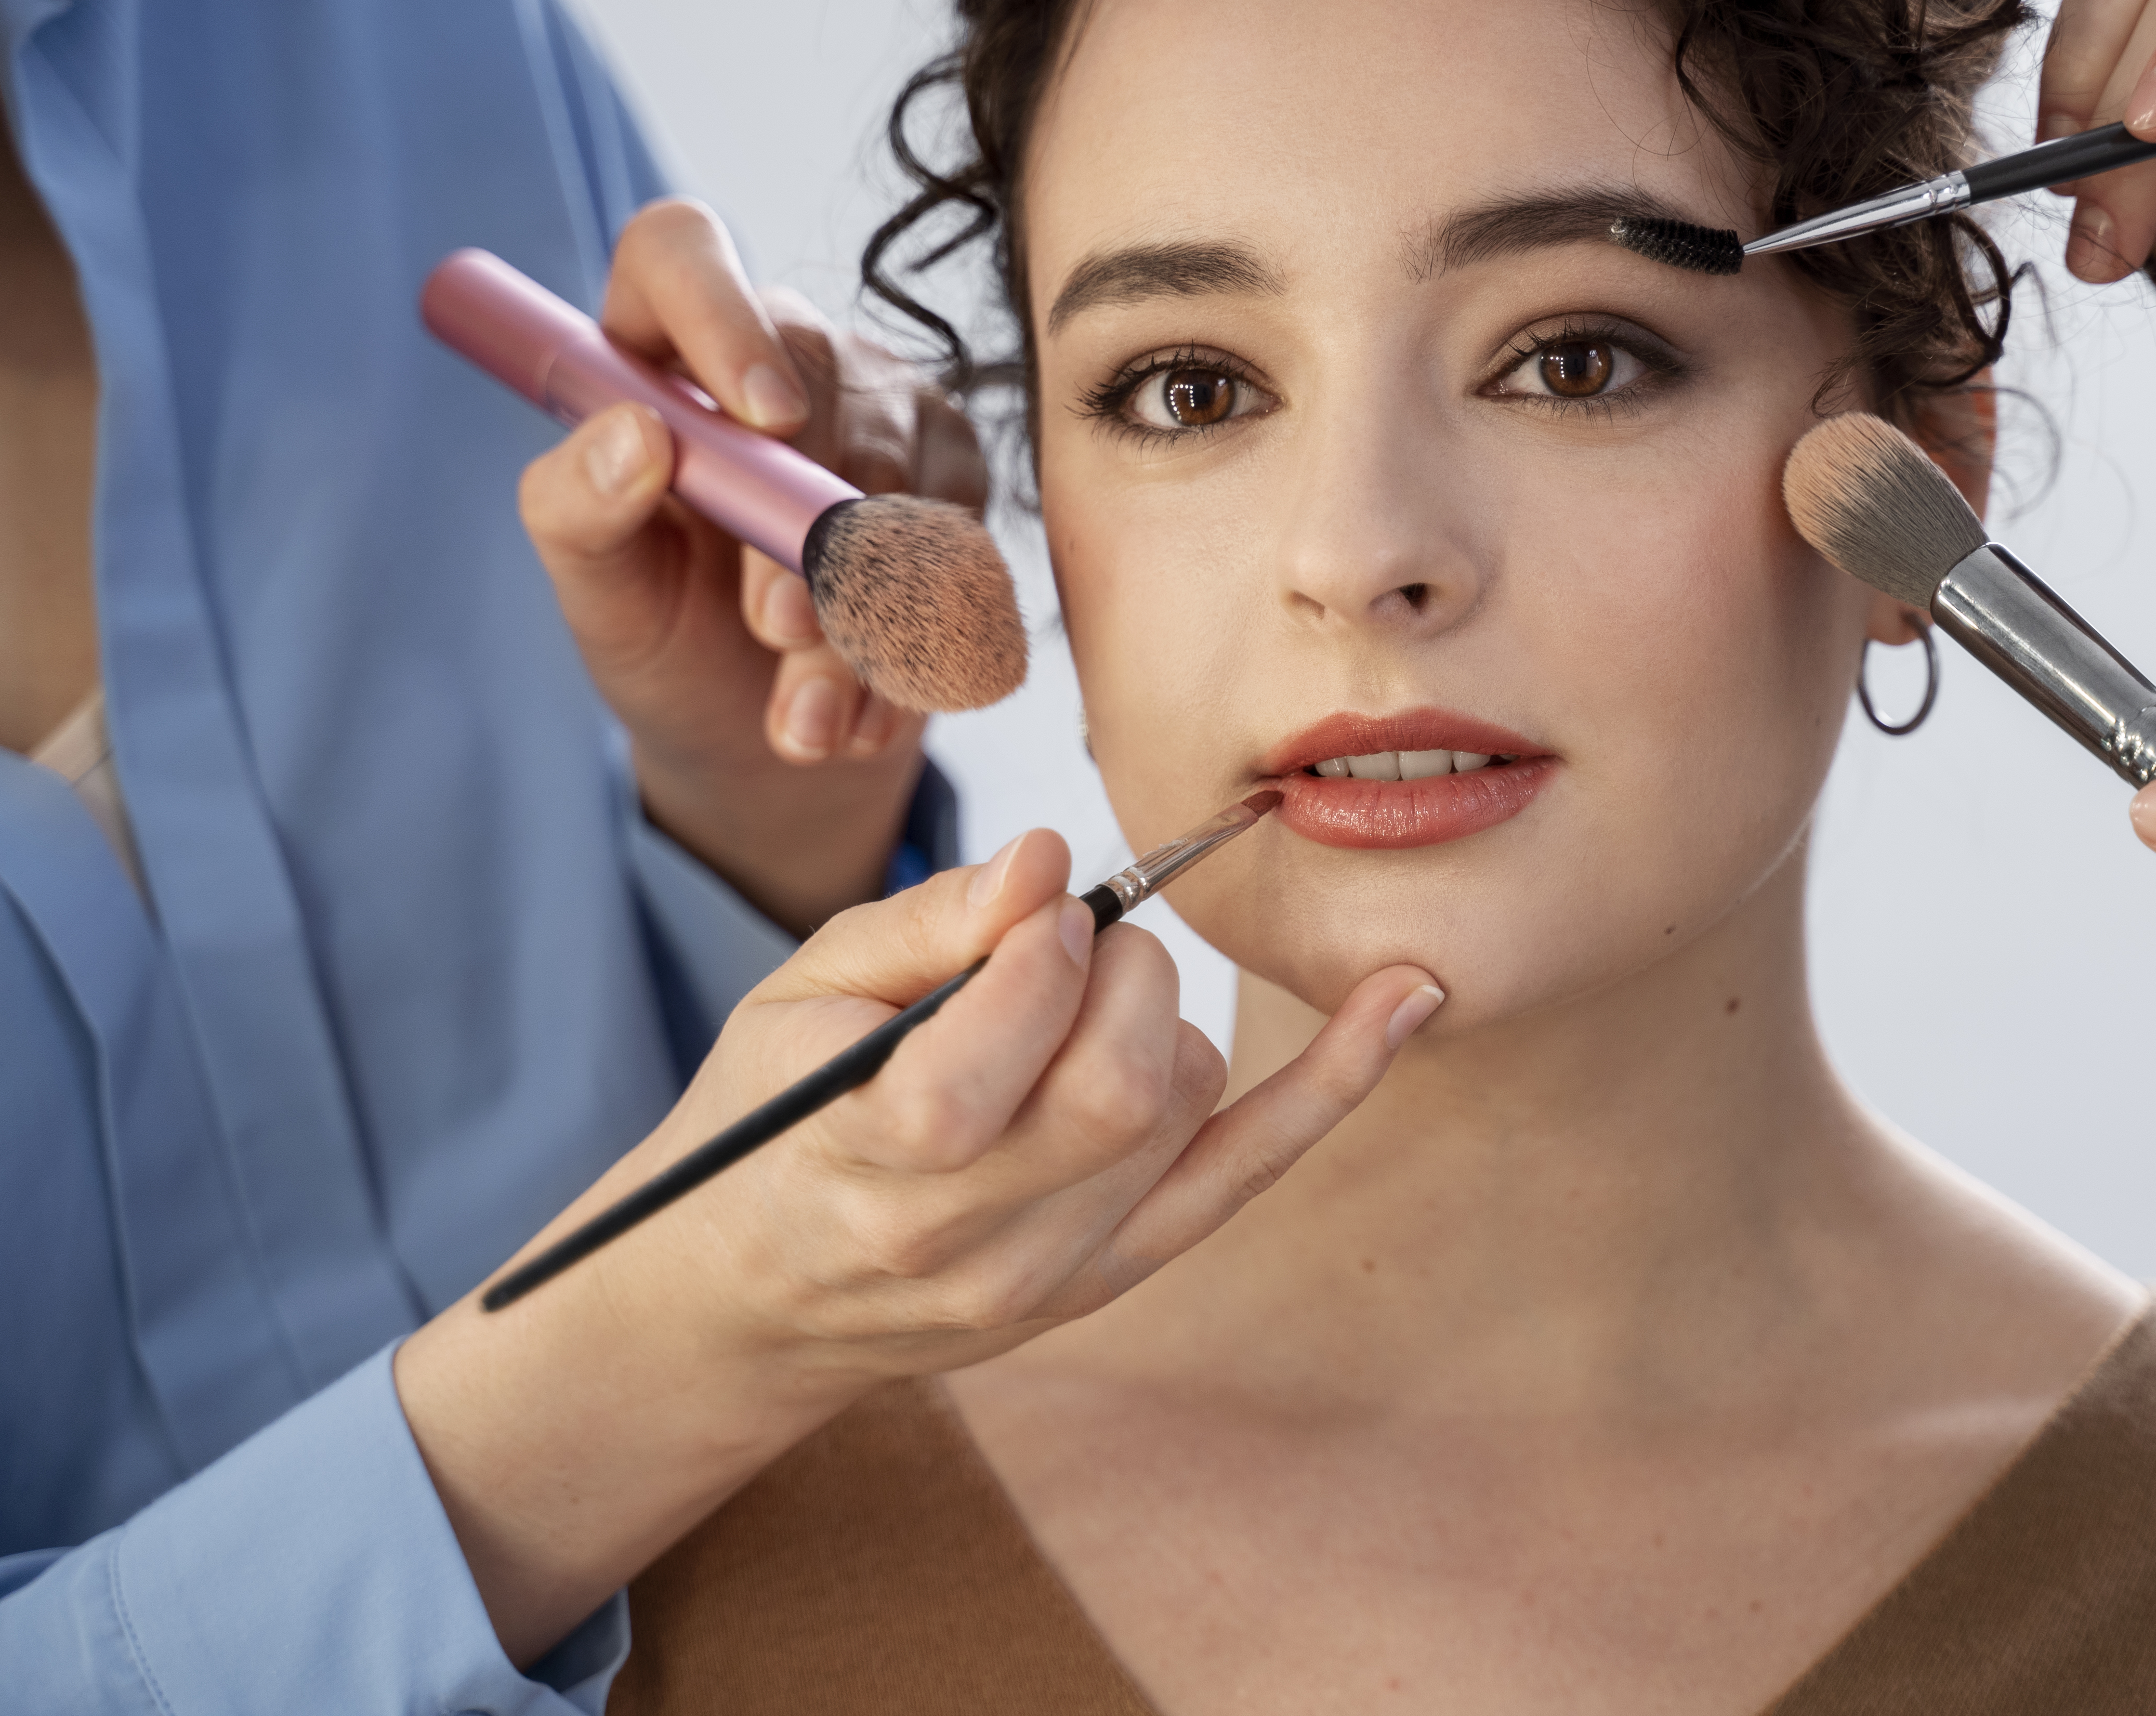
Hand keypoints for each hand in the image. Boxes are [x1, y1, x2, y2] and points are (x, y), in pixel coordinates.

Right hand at [396, 825, 1442, 1661]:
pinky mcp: (1114, 1274)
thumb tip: (1049, 856)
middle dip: (1119, 969)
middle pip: (1117, 1086)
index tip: (1031, 905)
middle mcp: (970, 1243)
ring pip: (1179, 1107)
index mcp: (864, 1164)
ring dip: (1160, 1013)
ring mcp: (1053, 1274)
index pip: (989, 1054)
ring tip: (1078, 1002)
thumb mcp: (794, 999)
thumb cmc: (762, 1123)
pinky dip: (1335, 1081)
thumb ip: (927, 927)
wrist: (747, 1299)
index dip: (1034, 950)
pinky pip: (1247, 1171)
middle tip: (1072, 937)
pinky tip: (1407, 996)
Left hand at [514, 197, 990, 930]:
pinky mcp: (957, 477)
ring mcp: (884, 407)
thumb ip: (578, 507)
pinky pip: (962, 550)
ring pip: (900, 482)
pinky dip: (915, 649)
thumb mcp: (595, 590)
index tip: (760, 418)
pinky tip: (866, 715)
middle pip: (819, 372)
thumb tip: (636, 435)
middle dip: (806, 520)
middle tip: (779, 632)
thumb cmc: (664, 636)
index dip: (722, 314)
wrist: (764, 734)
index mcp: (663, 346)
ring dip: (859, 619)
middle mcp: (784, 351)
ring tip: (807, 723)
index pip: (679, 253)